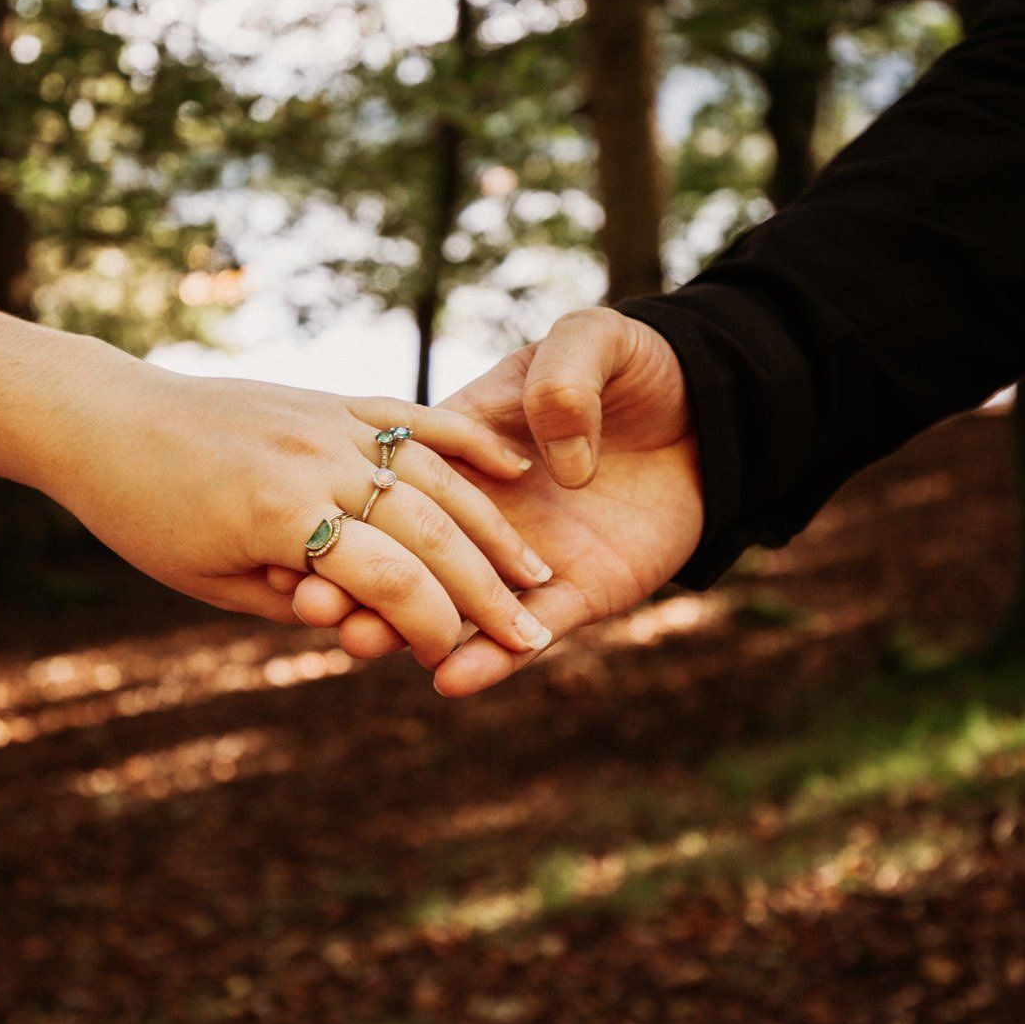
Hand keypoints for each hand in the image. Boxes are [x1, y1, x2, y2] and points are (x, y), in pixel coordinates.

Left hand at [44, 362, 554, 666]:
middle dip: (487, 589)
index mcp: (279, 515)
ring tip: (534, 571)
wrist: (105, 419)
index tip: (460, 663)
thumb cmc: (144, 517)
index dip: (432, 628)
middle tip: (532, 633)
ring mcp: (328, 421)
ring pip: (436, 475)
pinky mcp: (331, 398)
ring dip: (492, 527)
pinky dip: (467, 442)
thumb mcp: (214, 582)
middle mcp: (314, 459)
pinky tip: (513, 467)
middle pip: (428, 529)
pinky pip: (414, 418)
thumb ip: (296, 599)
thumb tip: (372, 618)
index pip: (387, 580)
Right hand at [286, 307, 704, 694]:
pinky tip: (454, 679)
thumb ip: (561, 384)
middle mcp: (487, 511)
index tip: (310, 525)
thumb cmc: (640, 364)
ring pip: (456, 605)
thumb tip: (549, 466)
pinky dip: (493, 660)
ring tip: (361, 644)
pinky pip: (531, 634)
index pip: (402, 482)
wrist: (714, 410)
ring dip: (407, 629)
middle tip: (314, 604)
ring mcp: (528, 559)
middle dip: (358, 579)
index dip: (356, 504)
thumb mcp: (589, 344)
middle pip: (412, 551)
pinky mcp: (580, 594)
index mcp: (470, 444)